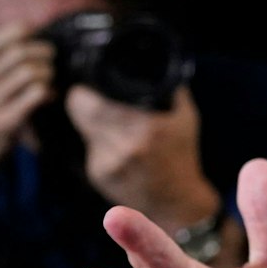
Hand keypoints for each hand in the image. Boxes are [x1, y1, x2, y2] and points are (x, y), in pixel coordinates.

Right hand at [0, 23, 52, 198]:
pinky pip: (37, 94)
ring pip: (30, 72)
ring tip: (49, 79)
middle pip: (18, 52)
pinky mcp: (3, 123)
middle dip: (43, 52)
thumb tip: (31, 33)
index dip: (24, 31)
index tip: (37, 36)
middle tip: (51, 60)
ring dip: (48, 73)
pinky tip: (49, 96)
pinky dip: (49, 91)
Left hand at [67, 85, 218, 234]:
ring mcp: (107, 164)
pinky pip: (89, 148)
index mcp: (145, 129)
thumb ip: (169, 91)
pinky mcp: (98, 175)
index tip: (87, 86)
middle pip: (81, 114)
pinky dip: (97, 141)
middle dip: (81, 103)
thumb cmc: (182, 156)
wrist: (177, 202)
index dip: (82, 92)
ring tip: (105, 120)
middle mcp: (123, 147)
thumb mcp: (185, 119)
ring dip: (88, 122)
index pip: (89, 104)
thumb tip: (151, 64)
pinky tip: (113, 144)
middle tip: (86, 96)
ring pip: (83, 130)